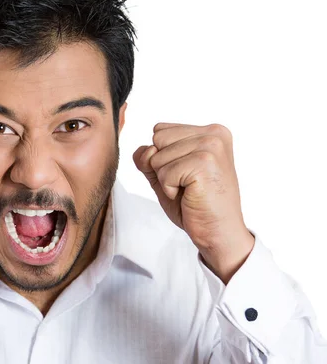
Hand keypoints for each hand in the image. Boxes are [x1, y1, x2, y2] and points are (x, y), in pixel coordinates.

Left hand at [133, 123, 253, 283]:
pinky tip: (191, 195)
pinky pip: (163, 173)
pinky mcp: (204, 163)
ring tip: (190, 190)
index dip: (162, 157)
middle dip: (163, 167)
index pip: (160, 130)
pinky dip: (170, 189)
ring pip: (157, 157)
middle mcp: (213, 133)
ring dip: (167, 180)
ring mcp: (211, 147)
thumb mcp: (165, 175)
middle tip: (187, 184)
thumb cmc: (195, 204)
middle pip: (157, 140)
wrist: (218, 232)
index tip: (186, 174)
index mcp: (210, 131)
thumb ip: (149, 158)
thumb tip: (144, 150)